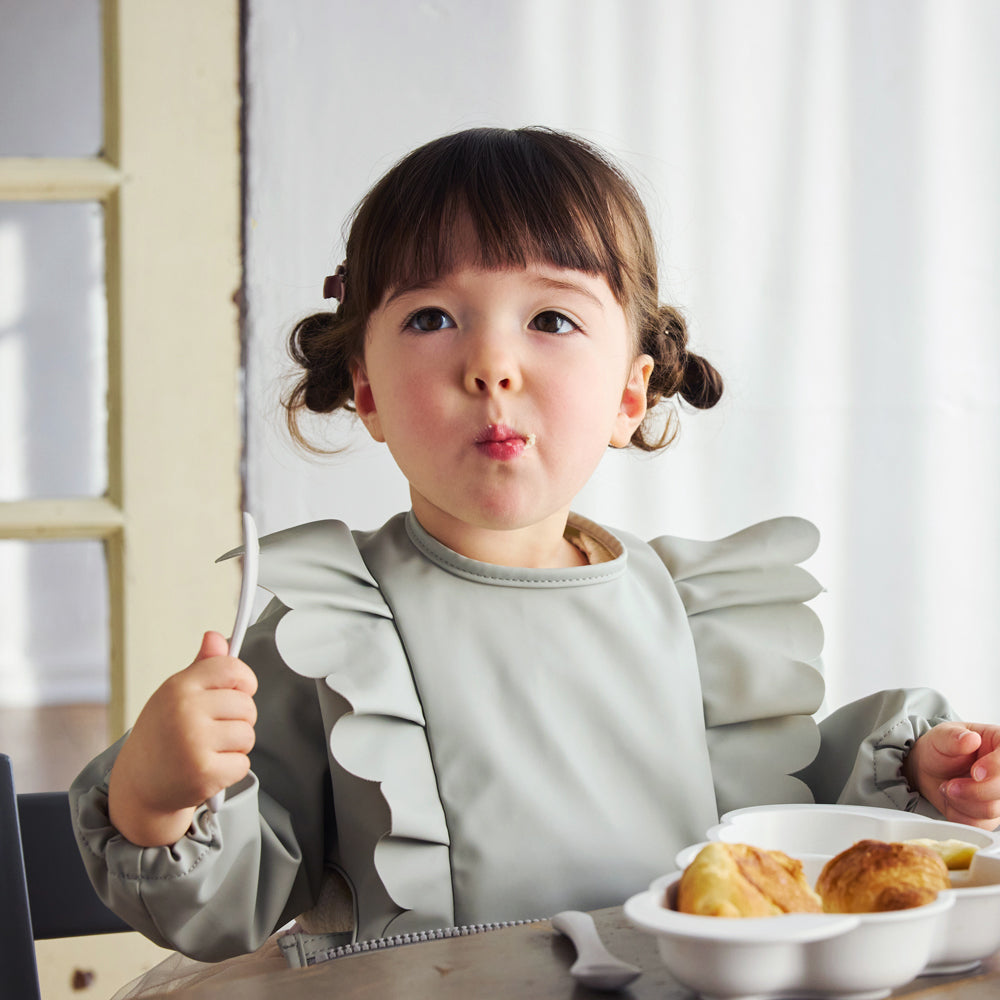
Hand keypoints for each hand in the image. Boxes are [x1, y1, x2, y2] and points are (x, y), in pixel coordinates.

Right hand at [108, 631, 257, 845]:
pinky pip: (243, 763)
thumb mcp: (176, 694)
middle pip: (247, 705)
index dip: (243, 681)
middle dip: (238, 719)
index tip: (237, 691)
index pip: (233, 669)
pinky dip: (231, 769)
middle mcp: (185, 711)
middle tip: (213, 729)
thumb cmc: (162, 734)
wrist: (138, 785)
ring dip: (235, 746)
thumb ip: (203, 666)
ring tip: (208, 749)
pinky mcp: (203, 773)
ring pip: (248, 735)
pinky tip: (208, 768)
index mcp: (179, 687)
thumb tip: (217, 637)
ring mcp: (194, 743)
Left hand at [903, 723, 999, 829]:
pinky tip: (952, 800)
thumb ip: (954, 737)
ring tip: (947, 788)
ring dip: (960, 801)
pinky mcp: (992, 816)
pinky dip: (959, 815)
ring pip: (990, 810)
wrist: (929, 770)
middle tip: (950, 785)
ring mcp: (999, 796)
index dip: (995, 769)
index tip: (975, 772)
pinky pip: (979, 825)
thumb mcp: (941, 736)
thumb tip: (970, 739)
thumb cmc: (940, 749)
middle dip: (972, 791)